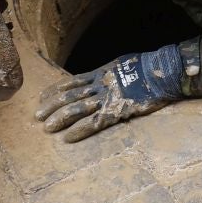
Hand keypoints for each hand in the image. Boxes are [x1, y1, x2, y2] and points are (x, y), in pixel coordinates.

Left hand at [35, 44, 187, 141]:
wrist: (164, 71)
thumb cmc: (149, 67)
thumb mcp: (125, 65)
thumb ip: (112, 73)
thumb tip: (105, 77)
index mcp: (101, 73)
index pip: (71, 82)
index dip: (54, 91)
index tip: (41, 98)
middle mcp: (100, 84)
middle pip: (69, 96)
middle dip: (52, 106)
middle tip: (37, 116)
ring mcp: (107, 97)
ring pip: (77, 109)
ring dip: (60, 118)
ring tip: (46, 128)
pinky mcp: (117, 110)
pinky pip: (94, 122)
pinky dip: (80, 130)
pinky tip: (68, 138)